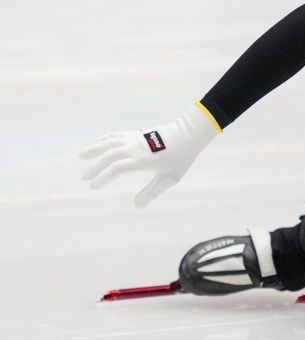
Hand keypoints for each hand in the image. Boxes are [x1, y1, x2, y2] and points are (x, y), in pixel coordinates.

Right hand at [79, 102, 219, 207]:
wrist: (188, 134)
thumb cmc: (181, 157)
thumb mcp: (170, 178)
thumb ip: (153, 191)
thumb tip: (137, 206)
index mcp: (143, 160)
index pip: (116, 168)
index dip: (103, 178)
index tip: (94, 186)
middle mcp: (136, 147)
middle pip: (109, 155)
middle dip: (95, 166)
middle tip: (84, 178)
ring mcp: (135, 138)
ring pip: (109, 142)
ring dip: (95, 148)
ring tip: (81, 155)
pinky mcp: (136, 133)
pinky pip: (116, 135)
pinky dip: (105, 139)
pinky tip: (98, 144)